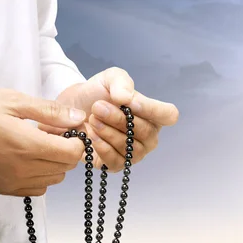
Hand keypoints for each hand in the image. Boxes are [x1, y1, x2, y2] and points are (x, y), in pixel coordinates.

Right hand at [0, 88, 86, 195]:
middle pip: (66, 167)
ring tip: (38, 146)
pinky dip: (41, 176)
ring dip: (55, 164)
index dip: (76, 140)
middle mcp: (23, 169)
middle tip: (51, 134)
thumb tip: (78, 117)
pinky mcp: (4, 189)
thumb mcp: (13, 101)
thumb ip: (49, 111)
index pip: (72, 153)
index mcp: (27, 145)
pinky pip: (37, 189)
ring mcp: (13, 182)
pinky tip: (28, 160)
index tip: (65, 129)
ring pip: (53, 180)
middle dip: (66, 151)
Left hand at [39, 67, 178, 171]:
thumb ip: (121, 82)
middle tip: (98, 107)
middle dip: (119, 119)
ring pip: (130, 147)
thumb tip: (126, 98)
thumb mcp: (109, 78)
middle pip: (145, 132)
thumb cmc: (98, 93)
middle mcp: (148, 136)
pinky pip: (116, 161)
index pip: (169, 115)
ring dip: (108, 132)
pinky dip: (102, 148)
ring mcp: (134, 153)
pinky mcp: (117, 164)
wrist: (73, 108)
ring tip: (92, 119)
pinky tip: (91, 135)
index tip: (129, 103)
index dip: (152, 110)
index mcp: (153, 115)